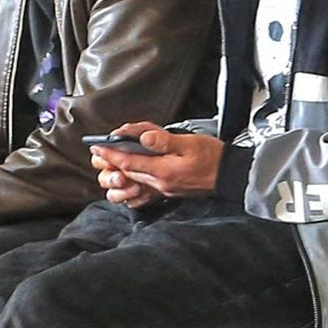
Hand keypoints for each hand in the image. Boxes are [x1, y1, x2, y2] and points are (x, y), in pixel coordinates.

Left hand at [94, 124, 223, 203]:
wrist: (230, 175)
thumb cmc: (213, 157)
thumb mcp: (189, 143)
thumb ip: (164, 141)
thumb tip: (143, 137)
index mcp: (164, 171)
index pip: (129, 162)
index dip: (111, 154)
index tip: (97, 146)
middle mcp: (161, 183)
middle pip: (129, 172)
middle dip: (112, 161)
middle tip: (100, 150)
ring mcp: (165, 189)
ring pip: (136, 180)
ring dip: (123, 170)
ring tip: (113, 159)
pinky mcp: (170, 191)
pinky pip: (146, 186)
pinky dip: (136, 178)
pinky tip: (133, 172)